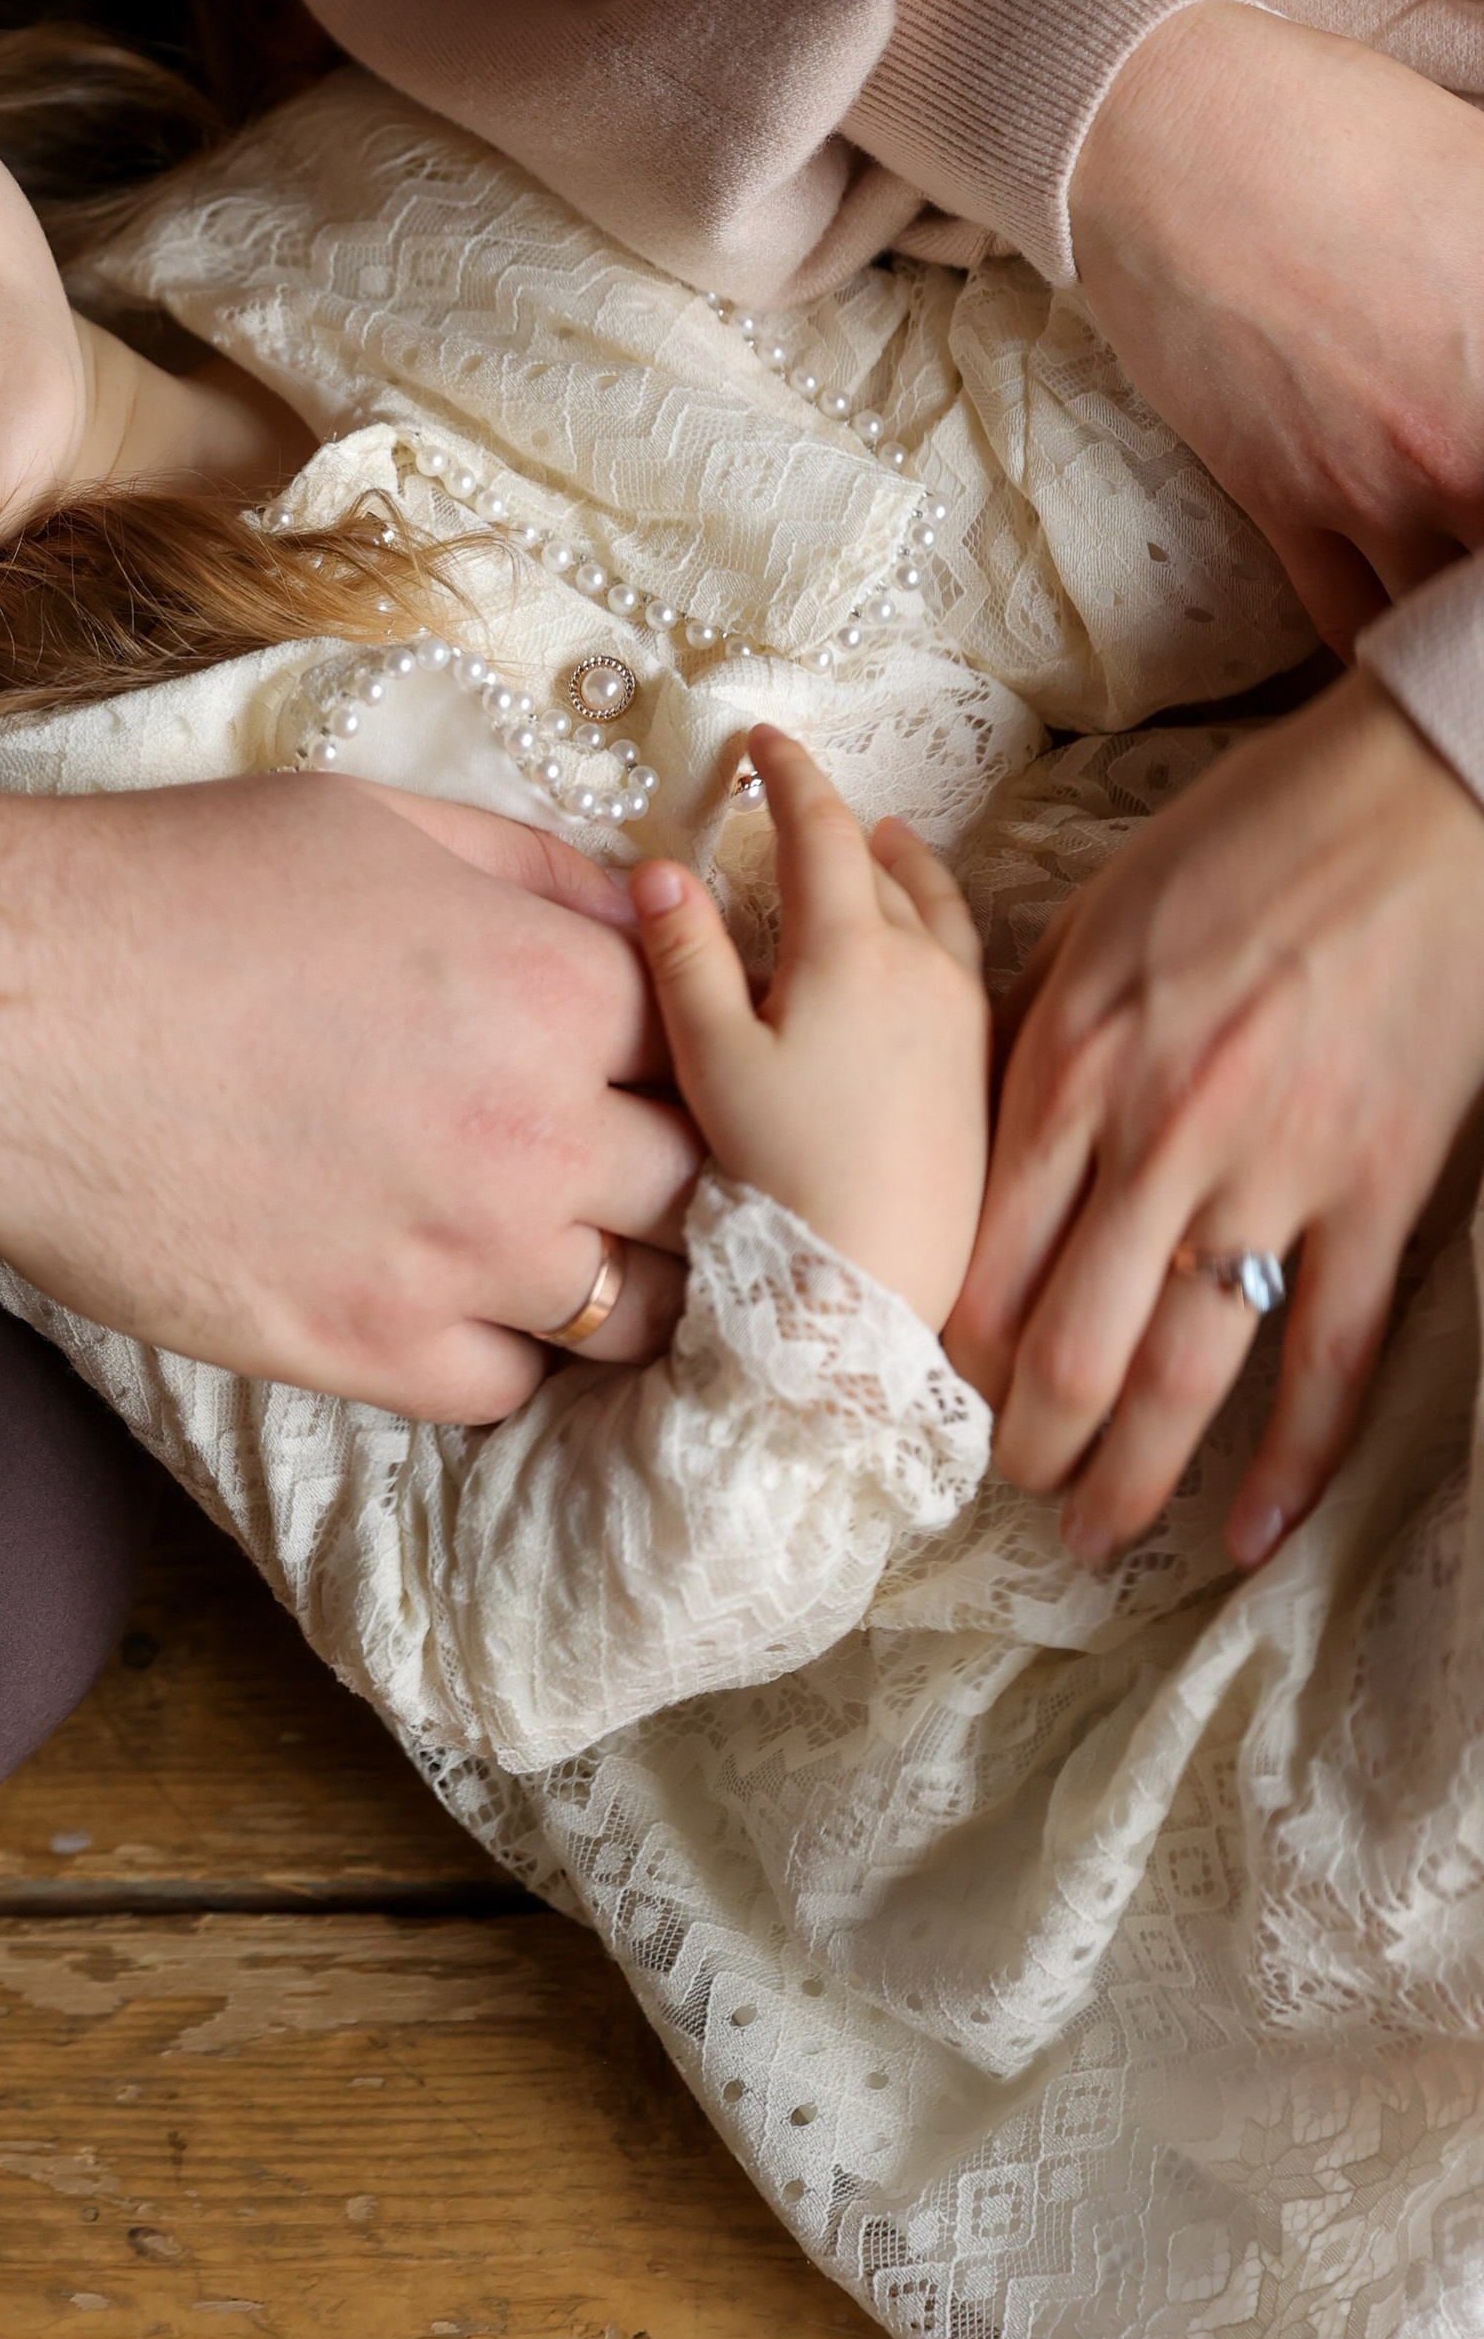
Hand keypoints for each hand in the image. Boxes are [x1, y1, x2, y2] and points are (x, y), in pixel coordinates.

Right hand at [0, 773, 703, 1420]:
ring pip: (629, 1310)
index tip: (642, 1051)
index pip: (708, 1046)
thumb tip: (642, 915)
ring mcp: (454, 1259)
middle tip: (608, 1145)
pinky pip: (506, 1387)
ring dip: (608, 1269)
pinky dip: (499, 1347)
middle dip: (670, 1164)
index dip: (683, 1046)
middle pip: (698, 1186)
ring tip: (549, 1232)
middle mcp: (534, 1136)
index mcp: (553, 988)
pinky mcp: (364, 1348)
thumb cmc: (175, 886)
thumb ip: (538, 873)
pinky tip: (449, 1289)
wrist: (0, 1010)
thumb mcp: (381, 823)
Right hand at [626, 729, 989, 1327]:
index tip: (764, 738)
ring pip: (939, 912)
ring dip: (906, 868)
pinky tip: (924, 951)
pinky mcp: (985, 1070)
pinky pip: (966, 963)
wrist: (882, 1281)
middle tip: (811, 799)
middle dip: (843, 822)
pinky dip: (937, 926)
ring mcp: (965, 1019)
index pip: (820, 830)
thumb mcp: (710, 1057)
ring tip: (889, 846)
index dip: (789, 774)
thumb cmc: (783, 1171)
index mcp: (851, 946)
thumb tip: (659, 867)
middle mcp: (923, 966)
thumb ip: (684, 953)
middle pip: (885, 866)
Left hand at [948, 671, 1483, 1563]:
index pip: (978, 1243)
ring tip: (1091, 1537)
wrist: (1414, 802)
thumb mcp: (1097, 916)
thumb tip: (974, 1105)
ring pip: (1180, 1369)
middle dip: (1019, 1437)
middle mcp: (1152, 1134)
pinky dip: (1290, 1459)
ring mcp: (1268, 1172)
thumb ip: (1032, 1023)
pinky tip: (1253, 1534)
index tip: (924, 1393)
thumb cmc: (1248, 836)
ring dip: (1129, 1472)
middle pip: (1061, 1335)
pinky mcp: (1373, 1190)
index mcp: (1068, 1061)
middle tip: (998, 1488)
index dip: (944, 1344)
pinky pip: (1326, 1353)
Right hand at [1071, 8, 1483, 642]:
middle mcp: (1463, 451)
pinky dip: (1387, 642)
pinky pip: (1349, 622)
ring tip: (1471, 594)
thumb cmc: (1350, 135)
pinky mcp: (1281, 503)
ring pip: (1446, 616)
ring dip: (1465, 616)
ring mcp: (1370, 491)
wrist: (1173, 146)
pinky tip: (1411, 631)